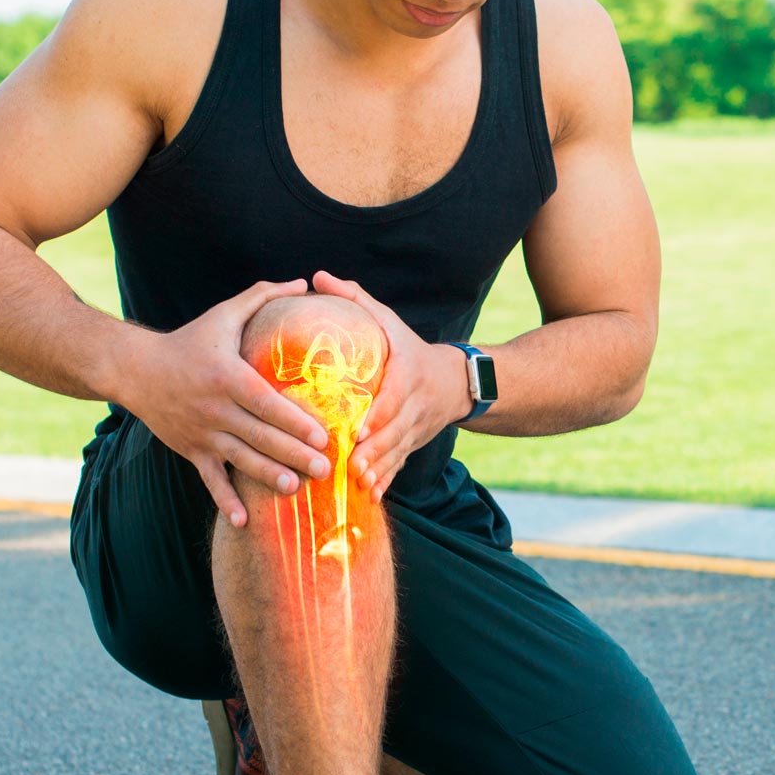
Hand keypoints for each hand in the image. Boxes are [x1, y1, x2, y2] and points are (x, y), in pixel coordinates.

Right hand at [126, 278, 335, 529]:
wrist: (135, 369)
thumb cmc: (189, 340)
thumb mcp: (224, 314)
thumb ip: (263, 296)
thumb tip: (303, 282)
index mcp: (227, 376)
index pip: (266, 403)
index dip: (295, 422)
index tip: (323, 435)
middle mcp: (214, 408)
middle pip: (261, 437)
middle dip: (294, 455)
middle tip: (325, 469)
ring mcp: (201, 433)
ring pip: (241, 461)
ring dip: (269, 477)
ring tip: (296, 489)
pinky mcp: (191, 450)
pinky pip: (210, 480)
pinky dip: (225, 501)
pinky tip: (244, 521)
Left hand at [309, 269, 469, 503]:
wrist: (457, 381)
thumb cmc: (410, 347)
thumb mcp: (388, 320)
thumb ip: (355, 298)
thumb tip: (317, 276)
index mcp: (408, 375)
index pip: (394, 397)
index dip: (380, 415)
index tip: (361, 429)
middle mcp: (415, 406)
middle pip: (395, 431)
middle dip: (376, 451)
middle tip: (353, 466)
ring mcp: (416, 430)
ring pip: (397, 453)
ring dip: (379, 470)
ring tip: (358, 484)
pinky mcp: (413, 445)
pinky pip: (400, 466)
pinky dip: (387, 482)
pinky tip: (370, 498)